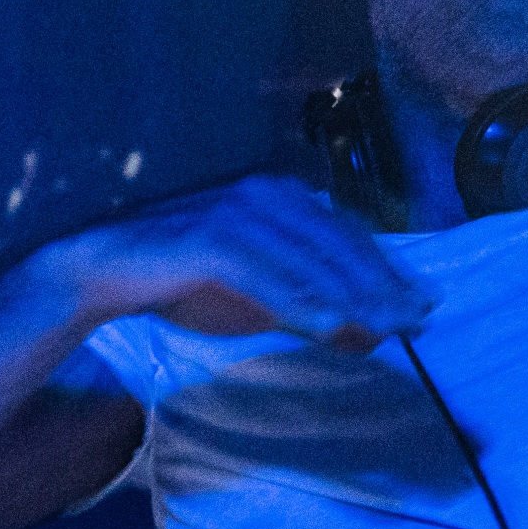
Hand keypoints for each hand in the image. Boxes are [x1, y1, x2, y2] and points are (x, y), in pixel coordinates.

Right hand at [41, 174, 435, 351]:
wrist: (104, 272)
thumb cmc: (186, 282)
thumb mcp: (260, 302)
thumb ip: (311, 310)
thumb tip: (369, 334)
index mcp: (285, 200)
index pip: (350, 237)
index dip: (389, 273)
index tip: (423, 307)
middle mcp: (268, 194)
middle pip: (340, 243)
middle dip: (381, 285)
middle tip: (415, 321)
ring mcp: (238, 211)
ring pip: (309, 256)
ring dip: (350, 294)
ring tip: (384, 328)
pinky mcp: (209, 236)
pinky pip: (266, 272)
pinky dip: (300, 299)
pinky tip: (330, 327)